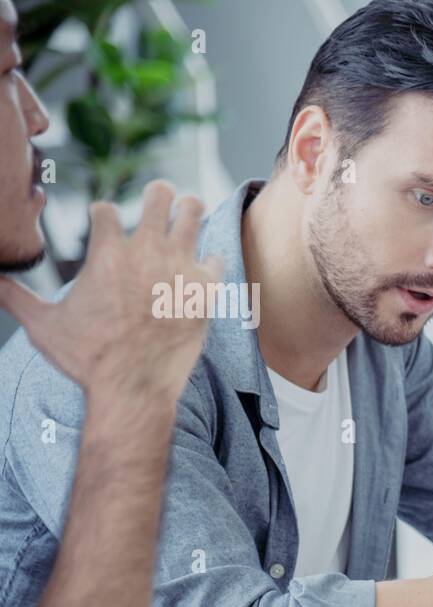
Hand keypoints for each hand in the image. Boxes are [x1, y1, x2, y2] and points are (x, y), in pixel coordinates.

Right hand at [0, 180, 218, 406]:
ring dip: (189, 211)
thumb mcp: (43, 325)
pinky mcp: (206, 291)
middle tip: (160, 198)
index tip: (106, 224)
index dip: (104, 214)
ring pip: (192, 215)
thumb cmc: (87, 359)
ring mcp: (180, 269)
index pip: (107, 209)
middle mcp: (146, 253)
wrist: (133, 388)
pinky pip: (216, 259)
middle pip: (159, 197)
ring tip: (188, 211)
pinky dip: (209, 261)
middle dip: (158, 195)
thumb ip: (16, 298)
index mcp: (107, 254)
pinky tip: (203, 266)